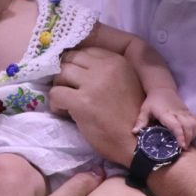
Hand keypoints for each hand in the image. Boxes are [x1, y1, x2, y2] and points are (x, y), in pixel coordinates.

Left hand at [49, 47, 143, 166]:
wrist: (140, 144)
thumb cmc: (133, 117)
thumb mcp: (126, 83)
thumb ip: (107, 71)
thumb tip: (79, 67)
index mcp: (118, 61)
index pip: (86, 51)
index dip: (77, 64)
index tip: (77, 78)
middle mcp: (106, 67)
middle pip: (71, 59)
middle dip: (65, 73)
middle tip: (68, 89)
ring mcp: (93, 84)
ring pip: (61, 73)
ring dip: (59, 87)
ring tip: (65, 101)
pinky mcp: (82, 102)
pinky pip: (55, 93)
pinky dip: (55, 104)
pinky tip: (64, 112)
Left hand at [136, 88, 195, 147]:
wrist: (162, 89)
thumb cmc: (152, 102)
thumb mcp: (144, 110)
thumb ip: (141, 121)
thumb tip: (135, 132)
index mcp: (166, 113)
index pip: (175, 125)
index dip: (180, 135)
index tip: (182, 146)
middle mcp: (178, 113)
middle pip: (188, 126)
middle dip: (188, 138)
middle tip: (183, 149)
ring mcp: (185, 113)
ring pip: (194, 124)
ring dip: (193, 135)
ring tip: (187, 144)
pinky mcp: (189, 113)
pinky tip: (194, 137)